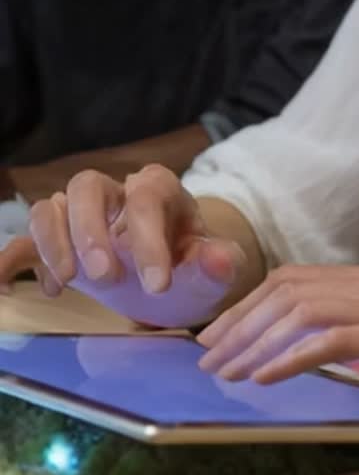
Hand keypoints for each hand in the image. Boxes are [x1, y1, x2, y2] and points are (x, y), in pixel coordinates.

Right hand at [0, 164, 247, 327]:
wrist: (170, 280)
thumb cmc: (190, 269)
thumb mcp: (211, 271)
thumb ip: (217, 264)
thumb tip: (222, 258)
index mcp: (158, 189)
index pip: (146, 198)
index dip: (149, 238)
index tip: (158, 285)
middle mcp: (114, 192)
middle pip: (86, 185)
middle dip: (91, 230)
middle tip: (106, 278)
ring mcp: (81, 216)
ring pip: (51, 205)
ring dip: (53, 241)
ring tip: (68, 283)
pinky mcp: (59, 243)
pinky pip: (24, 242)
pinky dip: (13, 260)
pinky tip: (14, 289)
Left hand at [196, 264, 358, 419]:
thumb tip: (335, 363)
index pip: (298, 280)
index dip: (251, 304)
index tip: (221, 335)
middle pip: (287, 288)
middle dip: (239, 320)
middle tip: (205, 355)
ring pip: (301, 308)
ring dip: (252, 340)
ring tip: (223, 370)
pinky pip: (332, 338)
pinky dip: (289, 356)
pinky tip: (264, 376)